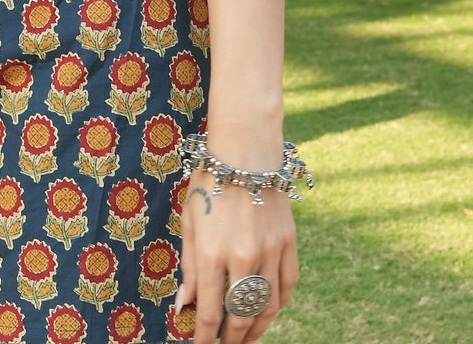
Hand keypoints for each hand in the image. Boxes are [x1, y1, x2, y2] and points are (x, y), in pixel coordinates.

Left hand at [176, 174, 298, 341]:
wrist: (246, 149)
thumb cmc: (210, 182)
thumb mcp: (189, 220)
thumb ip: (189, 267)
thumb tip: (184, 306)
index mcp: (212, 251)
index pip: (209, 311)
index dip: (204, 337)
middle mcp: (243, 256)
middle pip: (241, 316)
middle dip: (232, 338)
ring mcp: (270, 251)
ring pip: (267, 307)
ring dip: (257, 328)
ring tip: (246, 337)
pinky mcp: (289, 243)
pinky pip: (287, 286)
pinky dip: (278, 304)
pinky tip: (267, 311)